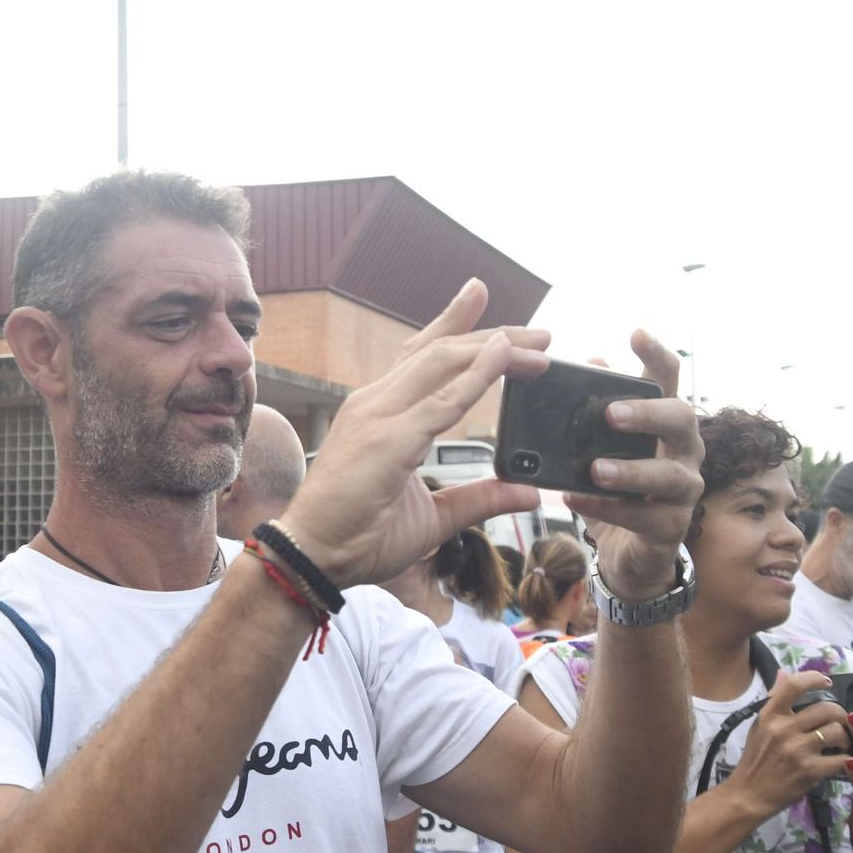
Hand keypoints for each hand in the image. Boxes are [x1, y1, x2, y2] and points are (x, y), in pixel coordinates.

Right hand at [280, 279, 550, 585]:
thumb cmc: (358, 535)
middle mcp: (376, 402)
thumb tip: (527, 493)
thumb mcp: (434, 516)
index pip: (420, 355)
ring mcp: (380, 416)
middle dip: (492, 336)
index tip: (478, 295)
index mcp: (379, 412)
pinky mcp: (390, 439)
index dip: (451, 324)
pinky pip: (443, 401)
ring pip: (443, 364)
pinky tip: (505, 359)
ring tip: (539, 345)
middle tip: (540, 332)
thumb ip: (478, 498)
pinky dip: (478, 375)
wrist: (313, 556)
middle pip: (439, 352)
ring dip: (496, 350)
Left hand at [561, 334, 704, 600]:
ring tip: (595, 469)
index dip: (656, 355)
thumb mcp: (606, 447)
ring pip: (668, 475)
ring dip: (630, 470)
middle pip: (682, 420)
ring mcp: (683, 492)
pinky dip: (606, 508)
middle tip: (610, 413)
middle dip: (647, 413)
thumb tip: (592, 361)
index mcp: (665, 425)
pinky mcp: (670, 529)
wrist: (630, 555)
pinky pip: (642, 517)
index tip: (635, 333)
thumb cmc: (619, 490)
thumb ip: (601, 409)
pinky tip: (575, 500)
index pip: (669, 380)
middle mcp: (684, 452)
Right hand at [724, 672, 849, 819]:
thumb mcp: (759, 726)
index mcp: (770, 715)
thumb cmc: (755, 759)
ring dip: (845, 737)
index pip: (794, 685)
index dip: (815, 678)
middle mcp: (783, 729)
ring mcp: (797, 750)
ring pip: (837, 732)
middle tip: (840, 722)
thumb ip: (773, 700)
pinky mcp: (810, 771)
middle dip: (840, 714)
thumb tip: (784, 673)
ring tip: (841, 743)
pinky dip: (847, 759)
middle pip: (826, 708)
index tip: (826, 682)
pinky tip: (842, 761)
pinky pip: (841, 759)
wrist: (749, 794)